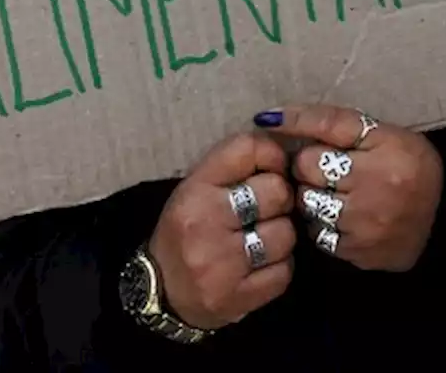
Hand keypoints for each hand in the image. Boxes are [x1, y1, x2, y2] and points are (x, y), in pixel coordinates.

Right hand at [149, 133, 295, 329]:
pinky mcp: (239, 296)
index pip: (248, 149)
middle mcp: (206, 222)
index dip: (271, 155)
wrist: (160, 294)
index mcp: (195, 189)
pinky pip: (284, 271)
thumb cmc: (185, 232)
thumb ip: (234, 167)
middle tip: (267, 210)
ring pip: (285, 234)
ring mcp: (223, 263)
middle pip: (277, 191)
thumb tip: (283, 150)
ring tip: (262, 241)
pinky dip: (279, 268)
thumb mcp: (196, 188)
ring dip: (281, 237)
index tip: (273, 168)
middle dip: (280, 200)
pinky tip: (260, 267)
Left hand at [258, 105, 442, 271]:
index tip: (292, 136)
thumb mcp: (381, 131)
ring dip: (313, 198)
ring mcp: (366, 230)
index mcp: (386, 154)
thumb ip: (329, 121)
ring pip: (307, 206)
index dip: (306, 142)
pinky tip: (342, 217)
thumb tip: (267, 117)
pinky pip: (318, 235)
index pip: (316, 145)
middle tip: (329, 170)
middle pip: (307, 175)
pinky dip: (323, 224)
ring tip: (335, 193)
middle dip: (310, 170)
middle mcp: (375, 193)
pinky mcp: (359, 254)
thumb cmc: (409, 163)